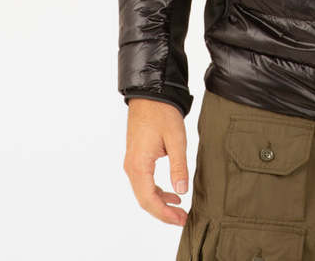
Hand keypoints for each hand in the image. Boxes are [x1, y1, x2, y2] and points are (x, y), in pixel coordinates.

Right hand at [123, 98, 190, 225]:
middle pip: (144, 200)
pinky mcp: (137, 158)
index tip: (181, 220)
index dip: (165, 214)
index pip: (149, 200)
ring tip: (180, 209)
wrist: (150, 93)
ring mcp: (132, 163)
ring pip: (144, 192)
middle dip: (163, 213)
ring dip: (160, 203)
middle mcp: (131, 167)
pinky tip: (172, 193)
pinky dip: (157, 191)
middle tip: (183, 219)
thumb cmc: (162, 113)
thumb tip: (182, 192)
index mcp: (139, 165)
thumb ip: (178, 167)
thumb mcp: (176, 139)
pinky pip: (144, 182)